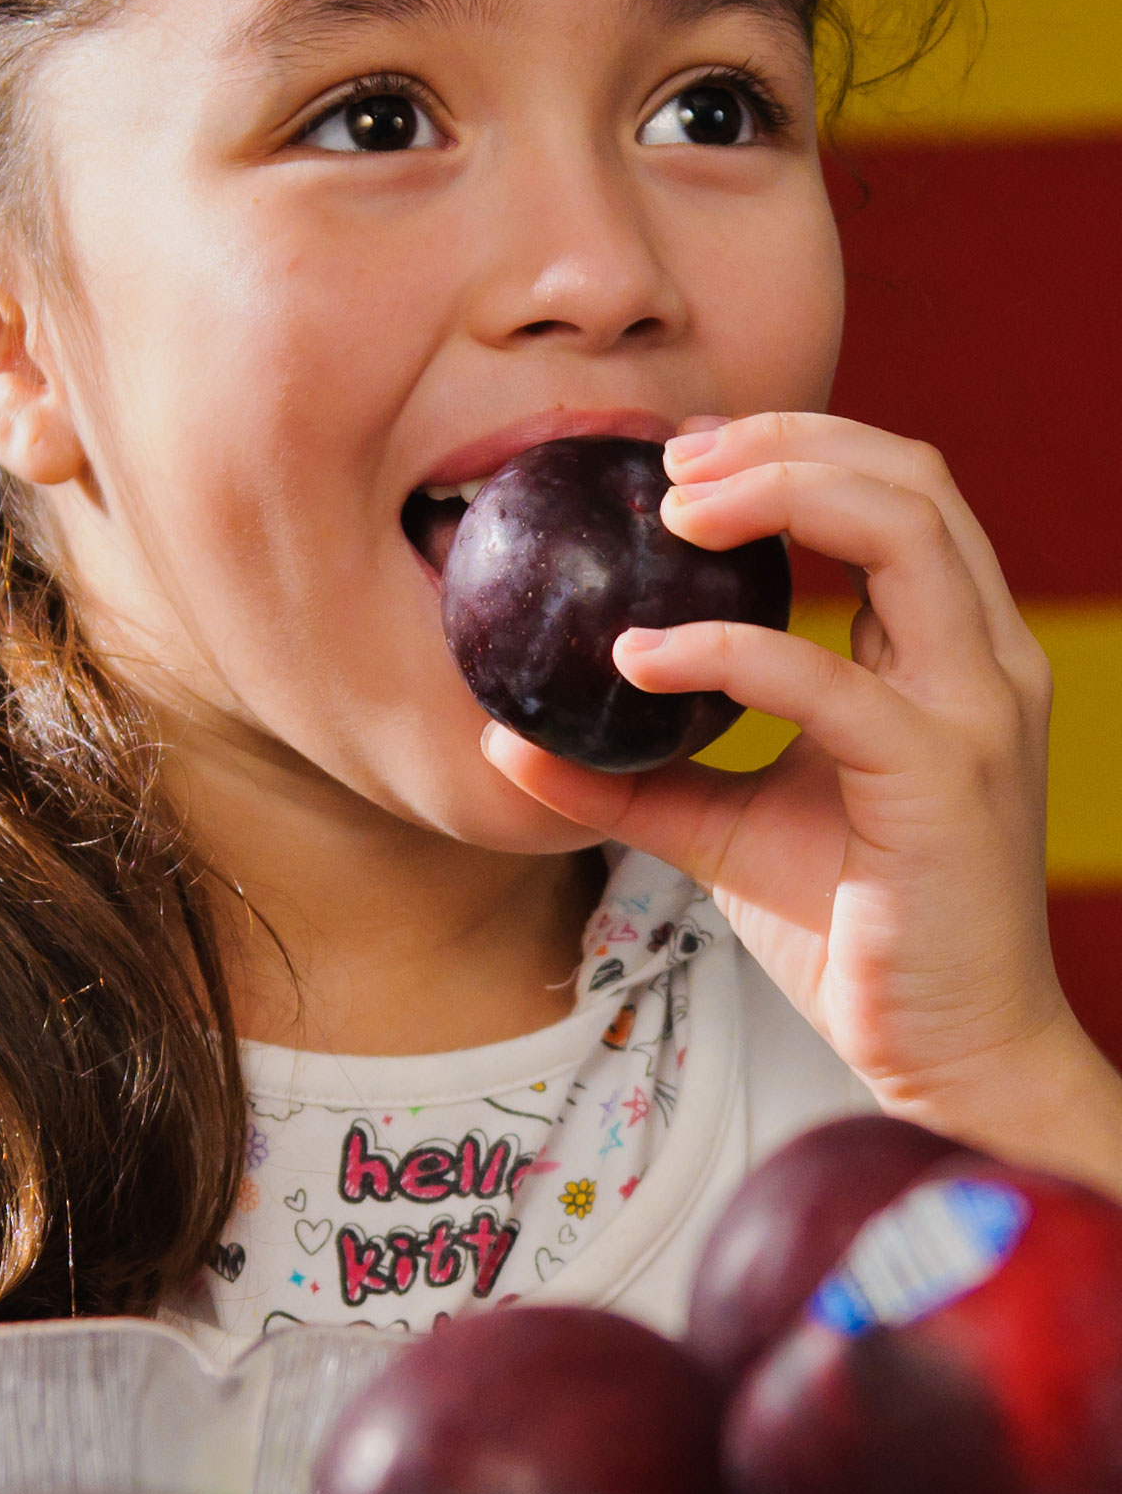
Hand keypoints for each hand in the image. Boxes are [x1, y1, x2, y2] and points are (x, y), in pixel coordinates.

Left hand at [483, 411, 1121, 1177]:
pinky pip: (830, 680)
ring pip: (903, 530)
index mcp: (949, 656)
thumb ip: (638, 775)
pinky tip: (638, 656)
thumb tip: (509, 742)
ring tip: (670, 513)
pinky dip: (726, 651)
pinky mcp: (943, 779)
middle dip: (784, 442)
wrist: (953, 1052)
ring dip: (778, 493)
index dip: (795, 448)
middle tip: (667, 460)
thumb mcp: (731, 827)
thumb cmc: (856, 930)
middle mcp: (984, 662)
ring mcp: (976, 713)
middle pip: (910, 477)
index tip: (682, 459)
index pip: (896, 496)